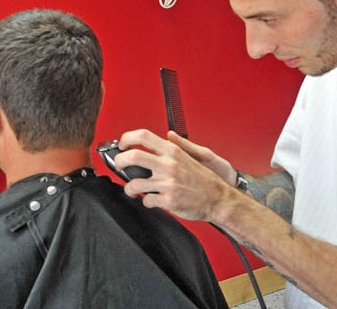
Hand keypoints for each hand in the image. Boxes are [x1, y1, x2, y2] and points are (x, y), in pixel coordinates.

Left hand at [114, 129, 231, 220]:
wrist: (218, 199)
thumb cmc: (205, 179)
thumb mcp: (192, 156)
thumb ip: (178, 145)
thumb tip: (167, 135)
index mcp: (172, 151)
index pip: (143, 136)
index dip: (127, 138)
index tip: (122, 144)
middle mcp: (169, 165)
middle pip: (132, 156)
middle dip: (119, 161)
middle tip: (118, 166)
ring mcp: (168, 183)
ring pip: (134, 183)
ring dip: (129, 188)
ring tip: (131, 189)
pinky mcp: (169, 201)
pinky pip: (147, 200)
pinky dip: (146, 201)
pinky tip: (150, 199)